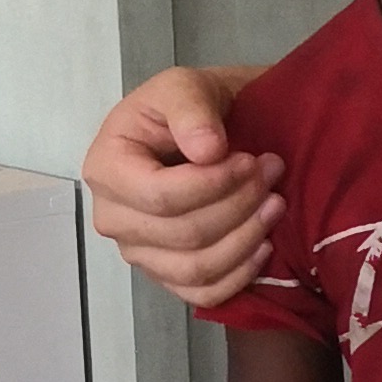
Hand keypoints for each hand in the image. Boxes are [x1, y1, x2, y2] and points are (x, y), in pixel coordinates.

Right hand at [84, 68, 280, 306]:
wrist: (198, 132)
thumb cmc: (184, 110)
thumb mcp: (183, 87)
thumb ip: (191, 110)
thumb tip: (207, 151)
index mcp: (106, 169)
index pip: (161, 196)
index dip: (214, 184)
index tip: (251, 161)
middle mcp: (113, 218)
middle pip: (183, 234)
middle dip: (238, 206)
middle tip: (272, 175)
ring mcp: (138, 252)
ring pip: (195, 268)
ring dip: (245, 239)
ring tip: (276, 204)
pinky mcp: (165, 274)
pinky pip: (202, 294)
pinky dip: (239, 276)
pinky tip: (264, 246)